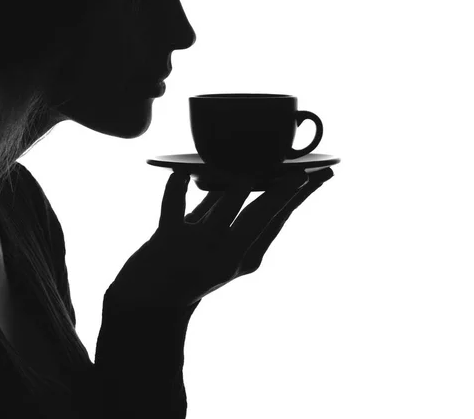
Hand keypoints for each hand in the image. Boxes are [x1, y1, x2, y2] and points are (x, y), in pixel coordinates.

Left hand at [108, 168, 333, 308]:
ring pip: (225, 206)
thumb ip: (237, 214)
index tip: (319, 175)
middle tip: (303, 171)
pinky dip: (176, 187)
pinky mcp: (167, 239)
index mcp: (247, 256)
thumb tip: (254, 175)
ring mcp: (198, 246)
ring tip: (249, 171)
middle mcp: (227, 253)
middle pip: (261, 215)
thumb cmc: (195, 267)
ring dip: (237, 186)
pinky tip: (180, 172)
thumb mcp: (225, 248)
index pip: (278, 219)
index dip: (298, 196)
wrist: (154, 302)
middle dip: (283, 192)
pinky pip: (173, 204)